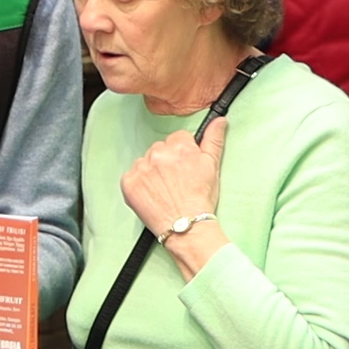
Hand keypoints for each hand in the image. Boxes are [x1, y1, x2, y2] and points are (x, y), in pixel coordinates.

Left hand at [121, 119, 230, 278]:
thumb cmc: (201, 200)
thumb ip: (214, 139)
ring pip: (145, 161)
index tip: (184, 168)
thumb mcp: (213, 167)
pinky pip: (132, 175)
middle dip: (166, 161)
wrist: (187, 228)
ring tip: (163, 190)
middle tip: (175, 181)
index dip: (183, 154)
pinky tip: (151, 195)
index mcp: (180, 147)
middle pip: (160, 148)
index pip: (178, 138)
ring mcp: (141, 168)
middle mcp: (159, 154)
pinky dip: (139, 184)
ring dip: (151, 171)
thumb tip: (219, 120)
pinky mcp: (128, 183)